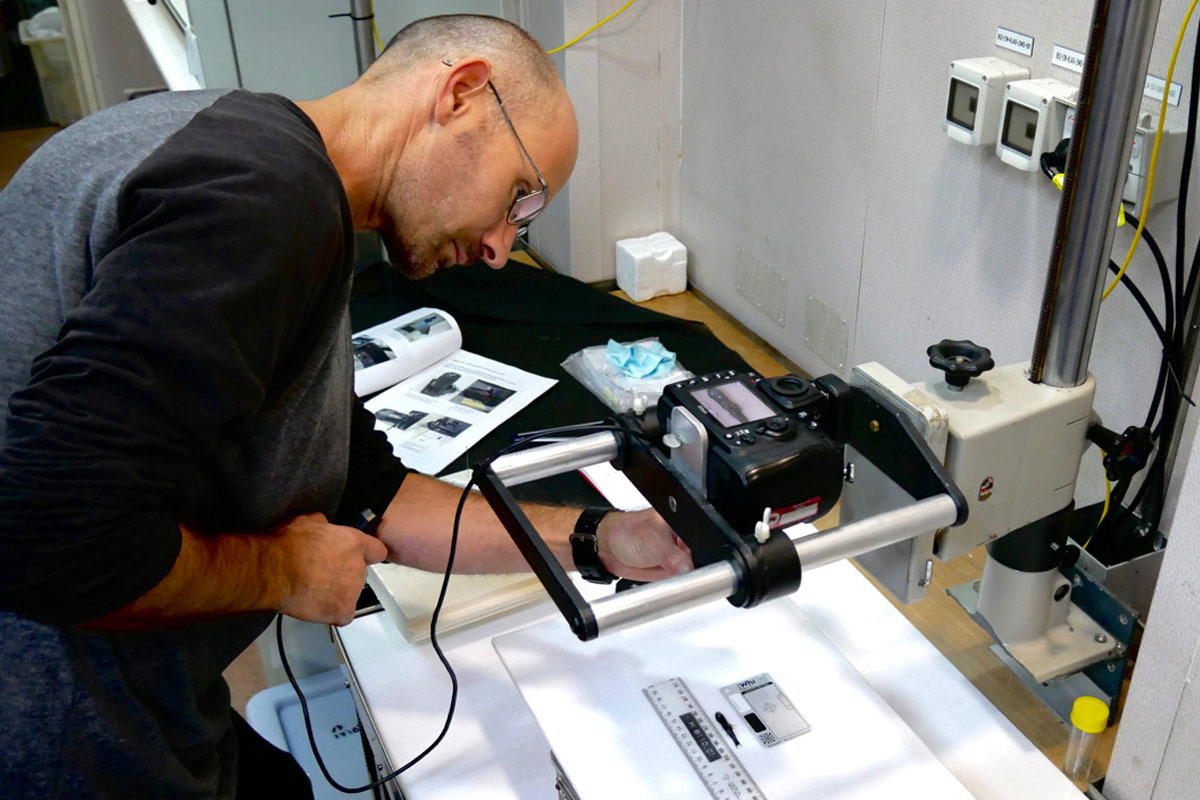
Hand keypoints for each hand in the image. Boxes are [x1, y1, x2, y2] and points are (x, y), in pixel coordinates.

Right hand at [272, 512, 388, 625]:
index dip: (367, 556)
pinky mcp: (343, 610)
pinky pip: (343, 615)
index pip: (377, 551)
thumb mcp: (308, 521)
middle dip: (345, 576)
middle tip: (324, 576)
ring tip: (315, 590)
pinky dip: (332, 614)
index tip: (359, 559)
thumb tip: (325, 526)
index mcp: (354, 543)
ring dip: (338, 594)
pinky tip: (317, 606)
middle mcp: (358, 566)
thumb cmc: (286, 547)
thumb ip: (326, 525)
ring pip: (351, 595)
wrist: (273, 571)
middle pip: (360, 574)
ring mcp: (352, 590)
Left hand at [596, 508, 692, 581]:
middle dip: (690, 570)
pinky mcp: (668, 571)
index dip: (700, 557)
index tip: (690, 568)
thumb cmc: (625, 532)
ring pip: (688, 575)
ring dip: (681, 580)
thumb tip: (690, 570)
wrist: (606, 547)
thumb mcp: (653, 542)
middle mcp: (681, 542)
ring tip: (664, 573)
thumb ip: (674, 557)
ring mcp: (675, 558)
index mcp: (682, 526)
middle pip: (699, 562)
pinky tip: (663, 580)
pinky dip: (672, 585)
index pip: (701, 545)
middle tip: (675, 572)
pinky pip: (677, 583)